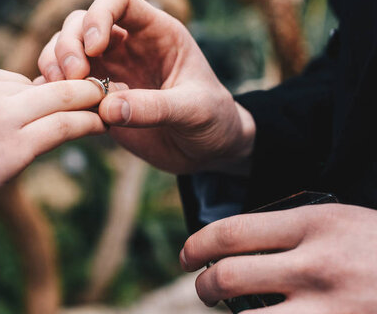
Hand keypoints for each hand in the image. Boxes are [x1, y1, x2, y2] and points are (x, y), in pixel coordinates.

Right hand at [0, 61, 106, 248]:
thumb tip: (17, 117)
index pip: (13, 80)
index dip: (38, 97)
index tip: (62, 103)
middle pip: (41, 86)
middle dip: (73, 90)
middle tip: (104, 92)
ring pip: (60, 98)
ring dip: (90, 101)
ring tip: (112, 105)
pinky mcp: (11, 146)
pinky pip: (65, 125)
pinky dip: (90, 122)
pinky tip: (104, 124)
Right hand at [37, 0, 254, 173]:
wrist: (207, 151)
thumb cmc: (212, 121)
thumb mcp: (194, 111)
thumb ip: (155, 108)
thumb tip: (107, 108)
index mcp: (155, 33)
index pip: (117, 0)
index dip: (99, 15)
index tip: (95, 48)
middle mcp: (126, 45)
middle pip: (80, 22)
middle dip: (68, 44)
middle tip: (74, 76)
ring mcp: (108, 70)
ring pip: (65, 49)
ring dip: (54, 64)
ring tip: (61, 92)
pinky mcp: (97, 98)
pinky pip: (65, 85)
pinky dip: (53, 91)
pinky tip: (55, 107)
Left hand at [180, 204, 376, 312]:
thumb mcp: (338, 221)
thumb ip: (289, 231)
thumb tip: (230, 250)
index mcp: (314, 224)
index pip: (231, 233)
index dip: (197, 245)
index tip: (187, 256)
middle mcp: (317, 265)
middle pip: (228, 277)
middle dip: (202, 286)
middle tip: (202, 287)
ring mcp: (330, 309)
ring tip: (225, 310)